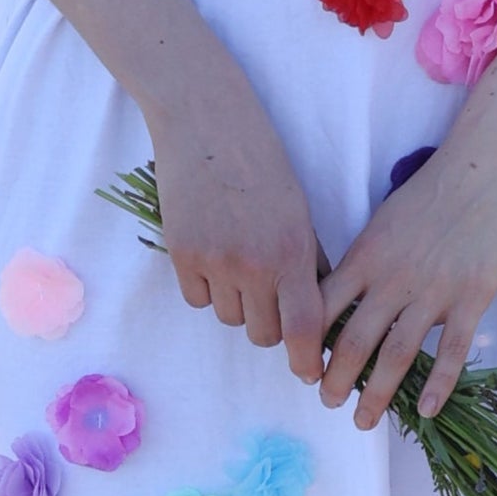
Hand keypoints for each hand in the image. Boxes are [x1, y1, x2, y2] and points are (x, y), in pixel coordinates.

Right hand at [146, 70, 327, 384]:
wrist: (207, 121)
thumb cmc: (262, 158)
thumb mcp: (298, 208)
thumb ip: (306, 259)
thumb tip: (315, 310)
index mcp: (292, 251)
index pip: (303, 328)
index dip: (306, 360)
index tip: (310, 374)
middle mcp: (253, 264)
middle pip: (263, 333)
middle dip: (270, 323)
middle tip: (270, 293)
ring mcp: (214, 262)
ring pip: (229, 318)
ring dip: (238, 303)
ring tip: (238, 259)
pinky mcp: (180, 255)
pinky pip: (197, 299)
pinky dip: (206, 287)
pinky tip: (211, 251)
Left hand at [316, 116, 496, 429]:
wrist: (488, 166)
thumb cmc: (434, 188)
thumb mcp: (386, 219)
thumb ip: (367, 259)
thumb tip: (343, 296)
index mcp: (368, 254)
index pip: (326, 307)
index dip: (308, 342)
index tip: (301, 366)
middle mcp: (395, 277)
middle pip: (355, 340)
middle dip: (336, 379)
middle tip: (326, 402)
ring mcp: (435, 290)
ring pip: (397, 354)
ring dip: (377, 393)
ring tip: (363, 420)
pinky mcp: (473, 297)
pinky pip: (452, 351)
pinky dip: (437, 385)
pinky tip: (426, 410)